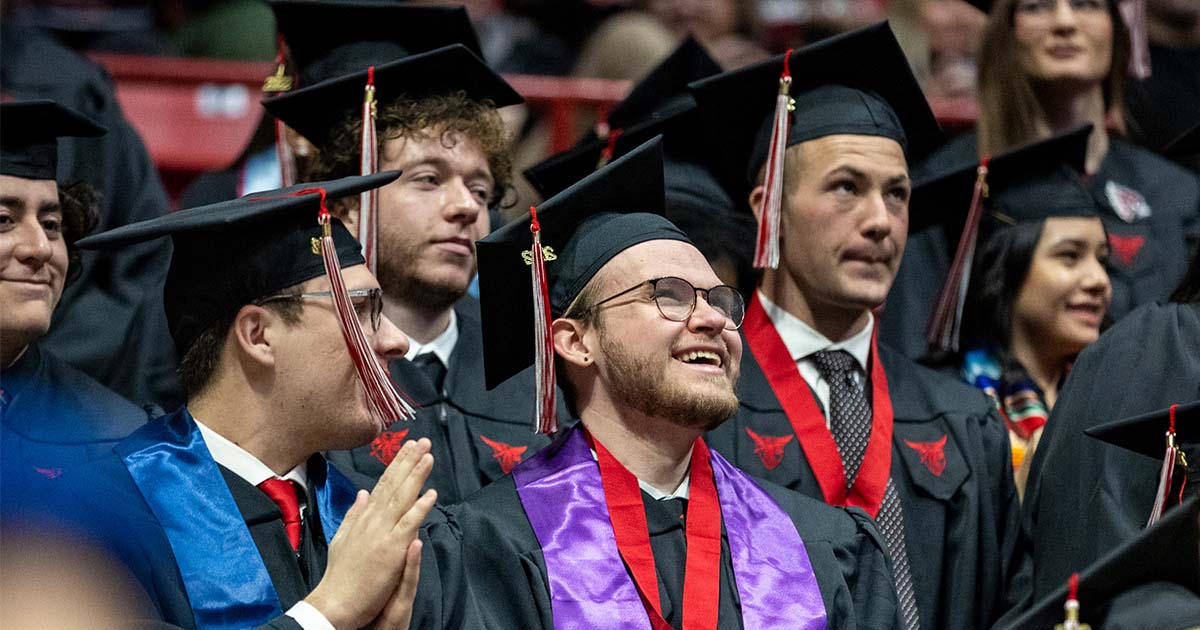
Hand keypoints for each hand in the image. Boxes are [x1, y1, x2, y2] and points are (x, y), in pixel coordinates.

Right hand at [305, 438, 436, 628]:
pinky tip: (431, 494)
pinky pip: (408, 524)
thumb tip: (362, 493)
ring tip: (428, 456)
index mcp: (364, 518)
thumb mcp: (343, 538)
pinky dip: (419, 508)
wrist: (334, 602)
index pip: (383, 484)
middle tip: (423, 442)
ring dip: (416, 476)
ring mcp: (382, 533)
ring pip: (402, 498)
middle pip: (394, 485)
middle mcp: (372, 520)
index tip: (409, 448)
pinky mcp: (391, 549)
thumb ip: (354, 514)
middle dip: (409, 461)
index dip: (398, 465)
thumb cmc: (340, 575)